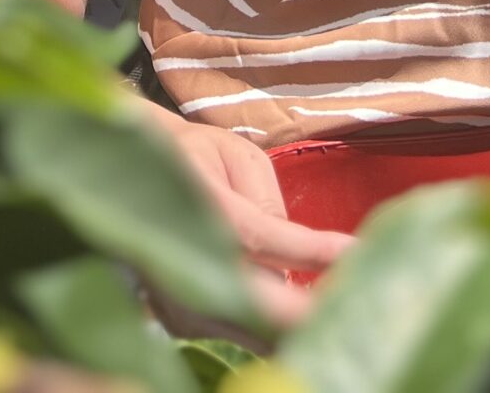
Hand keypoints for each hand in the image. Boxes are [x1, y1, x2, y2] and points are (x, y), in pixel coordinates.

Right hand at [138, 107, 354, 323]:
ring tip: (340, 308)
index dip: (315, 252)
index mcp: (196, 209)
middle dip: (313, 307)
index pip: (263, 239)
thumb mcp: (236, 157)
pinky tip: (303, 316)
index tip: (360, 255)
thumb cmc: (192, 156)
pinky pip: (239, 332)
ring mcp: (176, 302)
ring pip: (254, 330)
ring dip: (297, 324)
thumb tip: (301, 252)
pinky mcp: (179, 323)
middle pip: (259, 306)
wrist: (129, 174)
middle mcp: (180, 263)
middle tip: (359, 300)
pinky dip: (274, 330)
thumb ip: (268, 204)